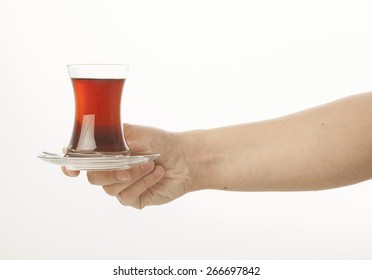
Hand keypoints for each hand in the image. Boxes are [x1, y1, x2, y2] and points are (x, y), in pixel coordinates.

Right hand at [63, 124, 192, 208]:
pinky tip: (157, 173)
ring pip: (112, 188)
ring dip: (133, 175)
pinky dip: (144, 183)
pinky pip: (129, 196)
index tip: (74, 168)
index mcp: (106, 154)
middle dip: (112, 171)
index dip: (71, 166)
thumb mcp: (135, 132)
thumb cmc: (160, 142)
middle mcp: (110, 171)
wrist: (184, 158)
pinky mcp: (134, 199)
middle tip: (132, 162)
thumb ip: (113, 136)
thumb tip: (93, 140)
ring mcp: (122, 187)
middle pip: (94, 178)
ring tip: (151, 164)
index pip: (80, 162)